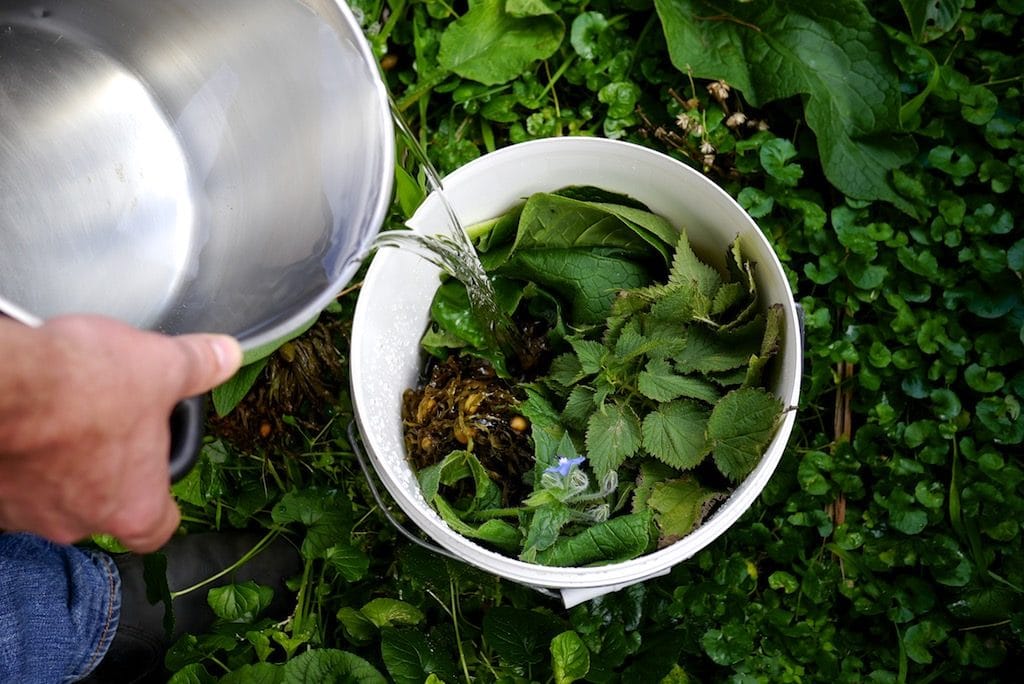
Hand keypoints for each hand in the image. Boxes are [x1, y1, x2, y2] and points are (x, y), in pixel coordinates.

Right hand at [0, 315, 241, 551]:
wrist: (0, 383)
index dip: (163, 502)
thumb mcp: (162, 366)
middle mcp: (77, 521)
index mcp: (133, 506)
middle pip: (104, 504)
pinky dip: (21, 455)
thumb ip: (199, 366)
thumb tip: (225, 357)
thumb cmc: (81, 385)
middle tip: (109, 424)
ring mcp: (25, 510)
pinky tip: (27, 420)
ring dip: (61, 461)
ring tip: (65, 412)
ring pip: (53, 491)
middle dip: (108, 467)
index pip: (157, 528)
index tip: (160, 475)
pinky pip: (12, 479)